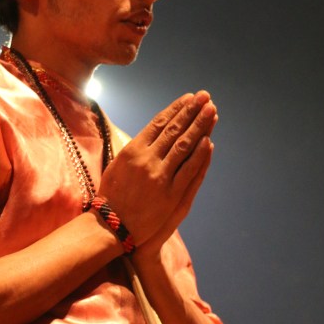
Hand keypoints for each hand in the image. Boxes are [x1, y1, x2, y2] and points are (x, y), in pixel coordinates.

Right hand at [99, 90, 216, 246]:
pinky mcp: (171, 195)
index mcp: (132, 150)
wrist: (112, 226)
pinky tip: (208, 141)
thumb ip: (134, 148)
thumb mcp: (116, 165)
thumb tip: (151, 133)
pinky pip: (189, 171)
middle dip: (192, 112)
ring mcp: (161, 177)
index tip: (189, 98)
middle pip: (174, 130)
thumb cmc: (112, 195)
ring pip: (184, 146)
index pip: (158, 123)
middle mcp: (147, 160)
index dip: (176, 109)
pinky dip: (200, 155)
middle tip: (206, 97)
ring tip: (211, 112)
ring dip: (200, 127)